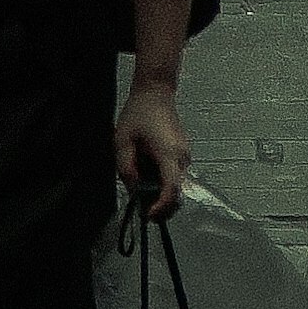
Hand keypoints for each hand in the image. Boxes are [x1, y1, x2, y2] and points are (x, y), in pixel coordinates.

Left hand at [114, 72, 189, 213]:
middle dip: (160, 206)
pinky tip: (146, 174)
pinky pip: (174, 175)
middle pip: (177, 193)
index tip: (147, 215)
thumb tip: (135, 190)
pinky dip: (162, 182)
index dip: (161, 208)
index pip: (171, 190)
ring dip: (160, 193)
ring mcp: (184, 156)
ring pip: (176, 186)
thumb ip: (127, 169)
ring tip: (140, 187)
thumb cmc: (138, 114)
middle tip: (141, 210)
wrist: (155, 93)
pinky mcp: (182, 154)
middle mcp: (182, 158)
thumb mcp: (123, 142)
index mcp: (168, 155)